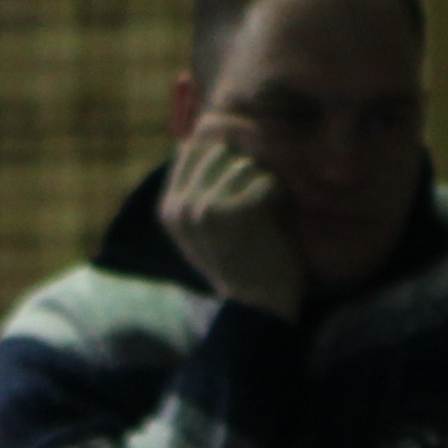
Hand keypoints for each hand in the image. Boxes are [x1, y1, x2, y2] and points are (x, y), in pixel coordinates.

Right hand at [160, 123, 308, 317]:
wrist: (259, 308)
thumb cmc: (245, 265)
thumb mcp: (210, 229)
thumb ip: (200, 189)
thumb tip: (199, 139)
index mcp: (169, 210)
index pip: (192, 151)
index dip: (225, 160)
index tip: (244, 186)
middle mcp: (178, 206)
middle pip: (219, 151)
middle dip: (246, 171)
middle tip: (259, 207)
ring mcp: (200, 207)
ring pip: (244, 164)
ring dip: (265, 186)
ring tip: (267, 219)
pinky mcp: (228, 211)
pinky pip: (265, 180)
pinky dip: (278, 198)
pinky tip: (275, 224)